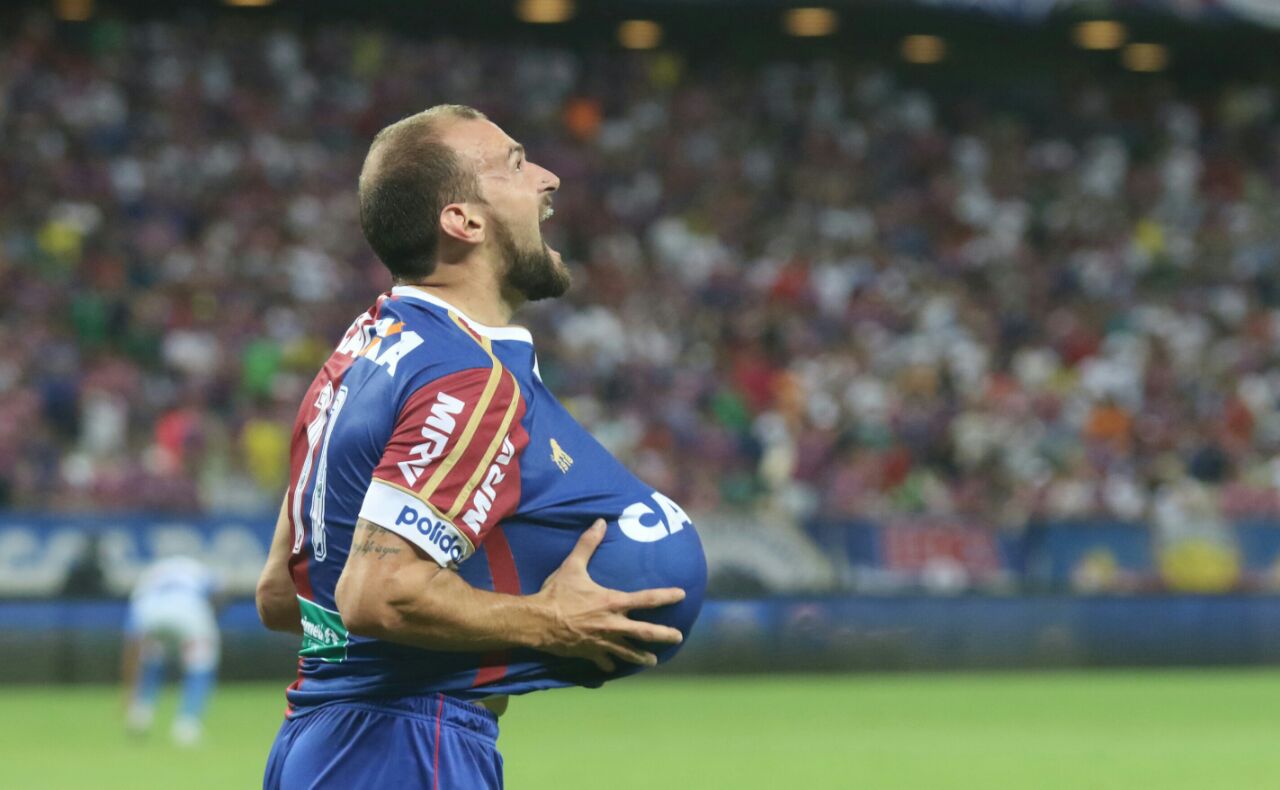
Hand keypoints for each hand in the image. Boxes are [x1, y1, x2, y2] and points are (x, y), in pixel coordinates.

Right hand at [534, 519, 684, 672]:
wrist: (537, 622)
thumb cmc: (556, 593)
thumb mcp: (572, 566)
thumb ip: (588, 544)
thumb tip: (600, 522)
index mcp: (612, 602)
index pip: (646, 599)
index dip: (666, 596)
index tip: (682, 594)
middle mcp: (612, 624)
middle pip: (646, 632)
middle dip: (664, 635)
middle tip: (678, 637)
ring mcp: (602, 642)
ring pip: (628, 652)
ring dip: (641, 657)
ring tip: (653, 661)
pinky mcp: (589, 653)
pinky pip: (603, 662)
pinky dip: (609, 665)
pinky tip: (612, 668)